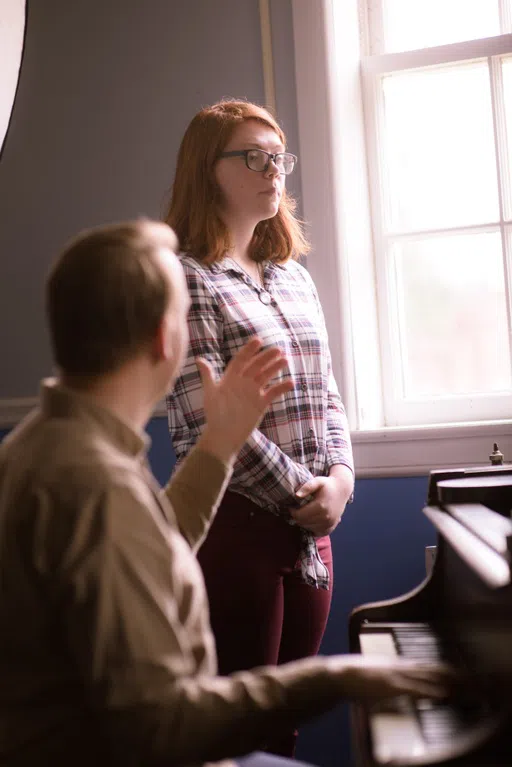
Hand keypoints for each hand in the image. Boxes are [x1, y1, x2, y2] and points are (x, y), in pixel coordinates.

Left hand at [197, 338, 292, 463]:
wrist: (223, 436)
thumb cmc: (214, 415)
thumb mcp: (211, 394)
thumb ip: (208, 376)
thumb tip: (199, 359)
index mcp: (231, 378)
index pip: (241, 360)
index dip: (249, 350)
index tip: (258, 340)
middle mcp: (243, 382)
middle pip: (256, 366)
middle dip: (266, 357)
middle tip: (277, 349)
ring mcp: (253, 392)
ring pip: (266, 376)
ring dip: (275, 368)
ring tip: (285, 360)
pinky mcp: (261, 403)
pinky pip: (273, 393)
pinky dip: (281, 388)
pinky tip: (290, 383)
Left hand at [291, 466, 352, 536]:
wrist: (342, 490)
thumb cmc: (327, 485)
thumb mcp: (317, 481)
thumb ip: (307, 487)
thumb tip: (297, 495)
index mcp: (321, 507)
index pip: (299, 516)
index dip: (292, 511)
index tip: (292, 506)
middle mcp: (326, 518)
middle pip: (303, 523)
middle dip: (297, 517)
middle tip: (297, 509)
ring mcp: (330, 524)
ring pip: (309, 528)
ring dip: (304, 522)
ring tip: (304, 513)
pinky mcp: (331, 527)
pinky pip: (317, 533)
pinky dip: (312, 528)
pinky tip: (311, 520)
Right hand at [329, 654, 455, 701]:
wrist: (338, 675)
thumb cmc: (351, 676)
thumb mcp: (372, 672)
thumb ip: (385, 675)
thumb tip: (394, 684)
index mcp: (394, 663)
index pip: (423, 663)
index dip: (439, 667)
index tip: (454, 670)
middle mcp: (398, 666)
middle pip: (429, 668)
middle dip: (447, 673)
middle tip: (464, 676)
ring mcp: (396, 675)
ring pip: (427, 677)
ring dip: (444, 682)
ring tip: (460, 685)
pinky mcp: (392, 686)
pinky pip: (416, 690)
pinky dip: (431, 692)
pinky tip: (441, 695)